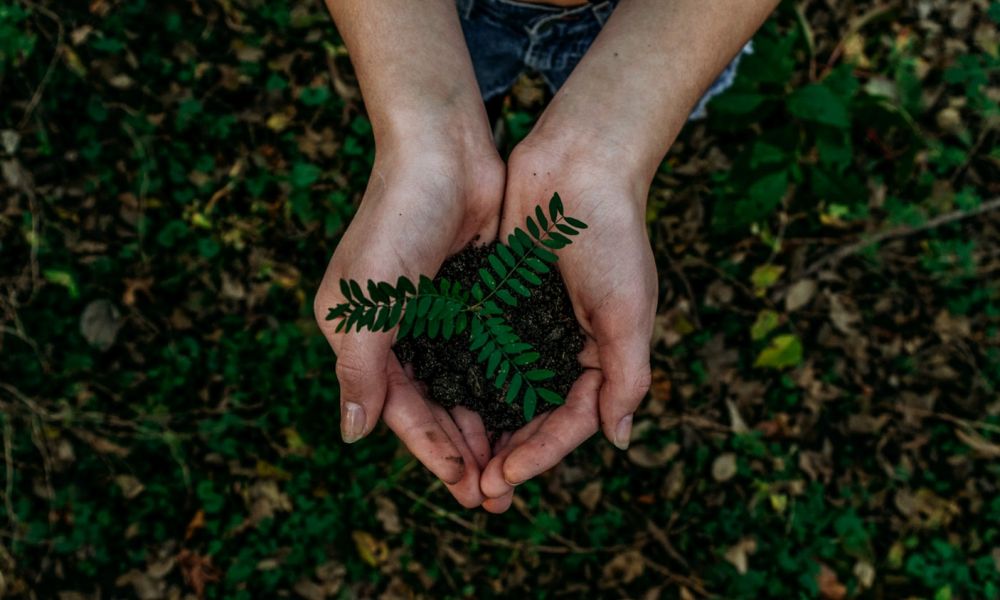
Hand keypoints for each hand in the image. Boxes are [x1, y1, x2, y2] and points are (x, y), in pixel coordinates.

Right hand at [314, 129, 504, 507]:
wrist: (444, 150)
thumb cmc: (397, 220)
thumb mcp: (367, 300)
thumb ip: (359, 369)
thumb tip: (352, 435)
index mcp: (361, 336)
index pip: (398, 409)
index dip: (431, 450)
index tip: (465, 486)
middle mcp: (397, 331)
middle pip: (432, 406)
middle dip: (462, 451)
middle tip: (495, 495)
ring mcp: (436, 315)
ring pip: (463, 387)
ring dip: (485, 427)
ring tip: (513, 467)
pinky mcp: (471, 298)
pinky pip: (487, 355)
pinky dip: (502, 386)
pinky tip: (526, 413)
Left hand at [479, 136, 656, 512]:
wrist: (578, 164)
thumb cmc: (612, 236)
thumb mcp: (629, 311)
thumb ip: (627, 377)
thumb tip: (618, 440)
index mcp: (601, 356)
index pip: (569, 421)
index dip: (539, 454)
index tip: (503, 478)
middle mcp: (563, 347)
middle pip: (532, 416)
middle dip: (507, 454)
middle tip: (475, 490)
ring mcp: (529, 325)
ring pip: (501, 391)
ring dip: (481, 427)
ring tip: (455, 462)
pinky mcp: (498, 300)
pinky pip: (479, 350)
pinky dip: (463, 379)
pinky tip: (438, 404)